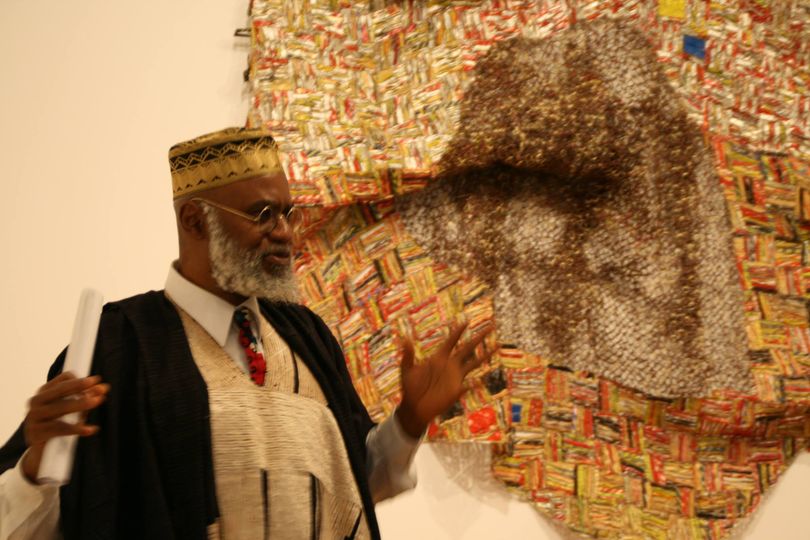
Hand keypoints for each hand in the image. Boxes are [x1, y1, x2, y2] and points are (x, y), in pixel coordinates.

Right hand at [21, 372, 108, 482]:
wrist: (41, 453)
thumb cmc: (57, 425)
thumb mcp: (73, 410)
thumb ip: (86, 398)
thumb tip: (103, 388)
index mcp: (44, 392)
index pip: (63, 379)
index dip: (81, 380)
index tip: (95, 382)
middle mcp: (37, 401)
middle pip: (61, 390)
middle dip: (81, 387)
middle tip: (100, 388)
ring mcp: (34, 417)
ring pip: (60, 407)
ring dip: (81, 404)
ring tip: (97, 401)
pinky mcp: (36, 433)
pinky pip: (59, 428)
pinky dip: (76, 428)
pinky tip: (90, 429)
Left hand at [395, 320, 494, 438]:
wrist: (414, 408)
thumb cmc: (410, 388)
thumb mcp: (406, 370)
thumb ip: (407, 356)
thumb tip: (405, 339)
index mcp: (438, 358)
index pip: (451, 341)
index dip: (458, 331)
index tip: (467, 321)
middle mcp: (450, 365)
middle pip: (468, 348)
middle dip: (479, 337)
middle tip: (490, 327)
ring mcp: (455, 377)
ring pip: (474, 363)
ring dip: (485, 355)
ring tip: (497, 346)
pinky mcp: (457, 390)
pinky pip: (469, 384)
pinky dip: (475, 382)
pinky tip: (481, 381)